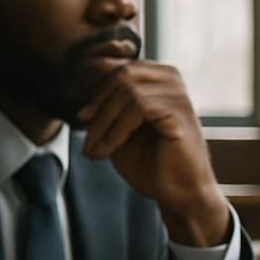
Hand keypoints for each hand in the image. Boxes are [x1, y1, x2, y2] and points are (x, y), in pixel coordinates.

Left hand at [79, 60, 230, 245]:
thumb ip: (103, 106)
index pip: (117, 68)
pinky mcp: (179, 111)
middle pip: (120, 75)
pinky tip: (106, 151)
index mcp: (156, 77)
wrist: (178, 192)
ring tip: (93, 151)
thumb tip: (79, 79)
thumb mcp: (116, 129)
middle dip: (98, 107)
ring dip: (103, 124)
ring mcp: (178, 93)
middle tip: (86, 138)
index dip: (95, 91)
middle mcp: (170, 78)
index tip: (82, 118)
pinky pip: (138, 107)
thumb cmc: (149, 161)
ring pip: (126, 91)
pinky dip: (115, 131)